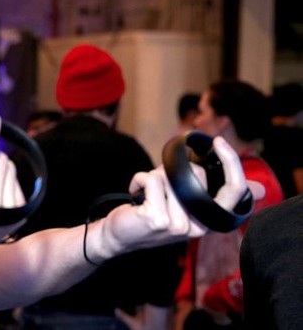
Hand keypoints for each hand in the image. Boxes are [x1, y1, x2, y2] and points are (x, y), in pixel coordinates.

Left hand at [101, 136, 249, 252]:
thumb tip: (259, 190)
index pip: (236, 192)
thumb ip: (212, 194)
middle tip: (159, 187)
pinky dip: (138, 179)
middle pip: (197, 173)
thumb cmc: (153, 213)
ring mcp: (178, 225)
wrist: (119, 236)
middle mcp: (198, 227)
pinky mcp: (157, 219)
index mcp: (209, 220)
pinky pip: (151, 179)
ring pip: (170, 175)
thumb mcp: (188, 206)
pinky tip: (136, 195)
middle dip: (173, 170)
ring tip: (147, 195)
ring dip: (153, 177)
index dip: (233, 164)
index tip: (219, 143)